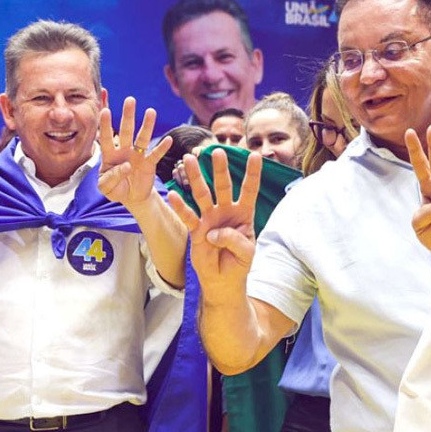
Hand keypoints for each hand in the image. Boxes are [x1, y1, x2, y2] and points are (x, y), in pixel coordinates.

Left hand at [97, 97, 170, 211]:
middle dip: (128, 116)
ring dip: (147, 125)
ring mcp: (138, 155)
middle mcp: (124, 151)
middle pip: (126, 131)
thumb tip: (125, 165)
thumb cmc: (115, 190)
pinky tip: (168, 139)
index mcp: (110, 155)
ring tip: (151, 111)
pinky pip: (156, 154)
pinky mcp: (150, 163)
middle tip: (130, 100)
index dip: (105, 125)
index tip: (104, 111)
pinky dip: (162, 147)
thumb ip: (110, 178)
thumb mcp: (106, 188)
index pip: (106, 137)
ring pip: (142, 138)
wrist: (132, 197)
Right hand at [168, 148, 261, 302]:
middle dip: (220, 169)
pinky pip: (187, 216)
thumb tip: (214, 232)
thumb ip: (235, 240)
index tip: (256, 155)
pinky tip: (173, 195)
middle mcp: (225, 212)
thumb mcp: (247, 253)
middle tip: (217, 151)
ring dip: (197, 178)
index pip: (249, 190)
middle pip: (223, 186)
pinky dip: (180, 207)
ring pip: (202, 195)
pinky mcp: (196, 231)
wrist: (223, 280)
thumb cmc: (239, 263)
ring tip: (190, 160)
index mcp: (243, 214)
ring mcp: (209, 219)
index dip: (252, 174)